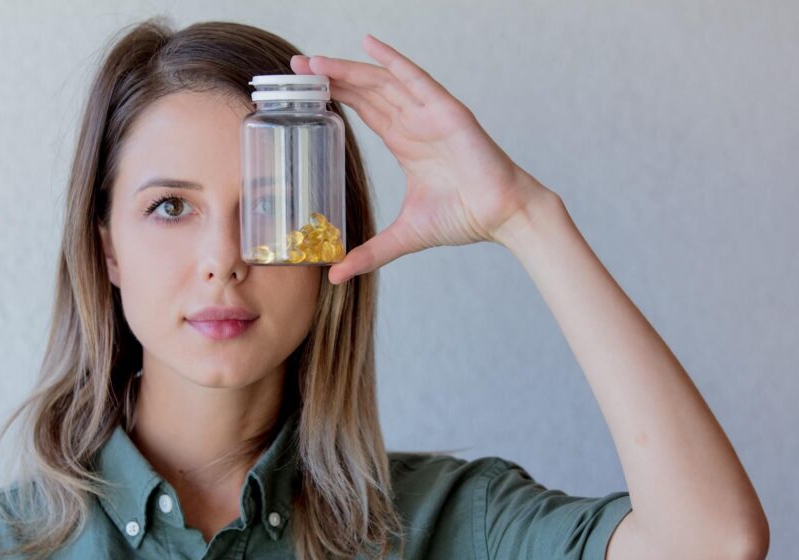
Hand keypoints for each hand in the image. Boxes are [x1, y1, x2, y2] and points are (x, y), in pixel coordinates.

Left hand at [291, 34, 553, 284]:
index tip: (305, 90)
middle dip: (332, 78)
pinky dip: (393, 60)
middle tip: (296, 70)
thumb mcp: (403, 236)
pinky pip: (415, 78)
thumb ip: (369, 253)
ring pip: (382, 82)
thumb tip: (335, 276)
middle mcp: (415, 122)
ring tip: (316, 62)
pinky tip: (369, 44)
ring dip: (349, 69)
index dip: (336, 97)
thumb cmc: (464, 218)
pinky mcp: (446, 111)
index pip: (364, 110)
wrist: (502, 216)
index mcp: (406, 142)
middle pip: (366, 91)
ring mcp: (430, 113)